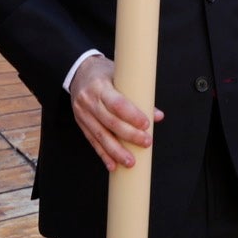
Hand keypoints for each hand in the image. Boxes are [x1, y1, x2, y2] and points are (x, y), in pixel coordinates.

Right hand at [69, 56, 162, 170]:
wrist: (79, 72)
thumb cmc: (105, 74)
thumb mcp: (121, 77)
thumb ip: (138, 96)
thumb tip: (158, 116)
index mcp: (100, 86)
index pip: (117, 104)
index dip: (132, 116)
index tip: (146, 125)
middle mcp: (89, 100)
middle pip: (110, 122)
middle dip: (129, 136)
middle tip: (146, 143)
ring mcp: (82, 113)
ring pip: (100, 136)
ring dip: (116, 152)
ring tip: (130, 162)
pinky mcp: (81, 123)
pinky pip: (92, 141)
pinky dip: (103, 154)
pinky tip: (113, 165)